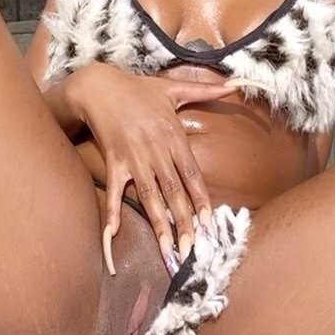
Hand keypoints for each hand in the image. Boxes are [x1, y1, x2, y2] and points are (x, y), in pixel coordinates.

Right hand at [62, 63, 232, 275]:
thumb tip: (234, 84)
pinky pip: (114, 190)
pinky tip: (113, 234)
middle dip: (184, 222)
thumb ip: (205, 90)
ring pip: (149, 196)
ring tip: (168, 249)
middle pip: (173, 191)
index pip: (192, 174)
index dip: (200, 199)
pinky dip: (113, 212)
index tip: (209, 222)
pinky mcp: (113, 161)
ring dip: (159, 224)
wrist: (99, 85)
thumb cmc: (138, 88)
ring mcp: (133, 157)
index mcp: (173, 135)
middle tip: (193, 248)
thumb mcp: (172, 88)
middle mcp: (156, 150)